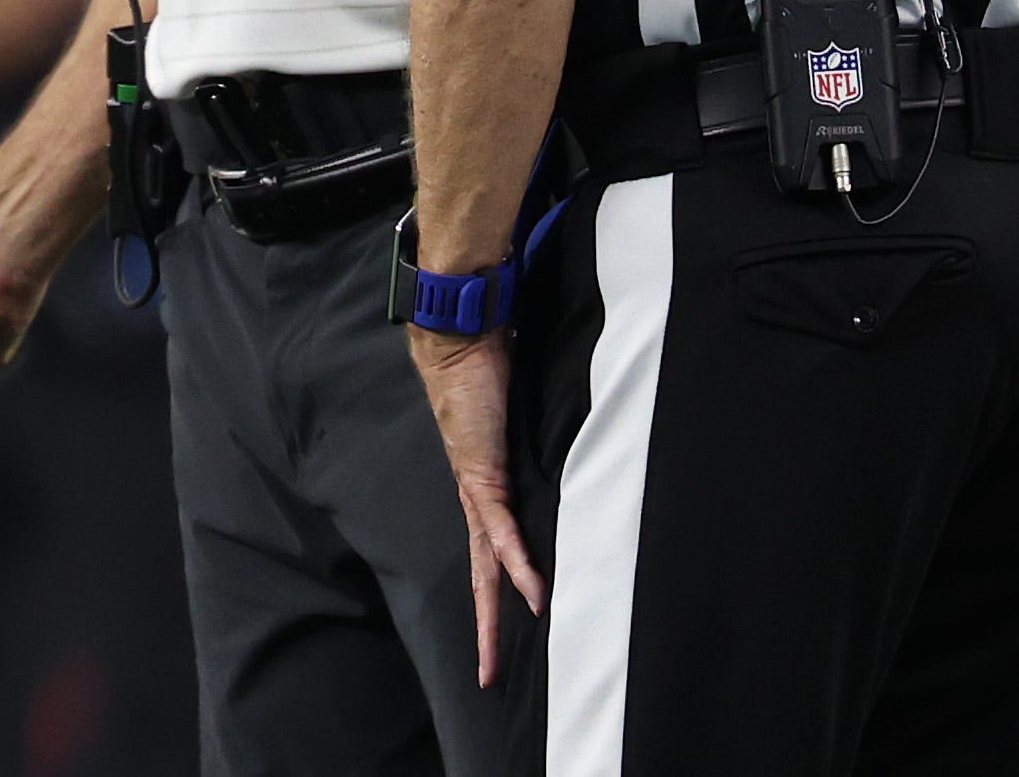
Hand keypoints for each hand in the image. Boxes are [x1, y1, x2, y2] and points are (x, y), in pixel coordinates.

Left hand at [407, 327, 545, 686]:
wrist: (459, 340)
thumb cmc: (487, 367)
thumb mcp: (517, 416)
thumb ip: (531, 434)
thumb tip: (560, 432)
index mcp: (484, 489)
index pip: (489, 554)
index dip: (496, 594)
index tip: (499, 630)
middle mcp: (476, 498)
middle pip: (481, 578)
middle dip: (484, 630)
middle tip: (486, 678)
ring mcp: (478, 489)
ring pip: (485, 566)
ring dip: (492, 614)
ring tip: (497, 657)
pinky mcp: (484, 475)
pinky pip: (504, 529)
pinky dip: (519, 562)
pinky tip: (534, 593)